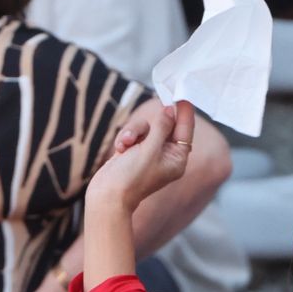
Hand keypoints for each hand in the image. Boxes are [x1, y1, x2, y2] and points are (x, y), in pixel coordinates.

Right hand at [86, 101, 197, 218]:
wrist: (107, 197)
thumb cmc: (131, 178)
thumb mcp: (150, 149)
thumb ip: (161, 127)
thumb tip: (170, 110)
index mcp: (177, 159)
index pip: (185, 129)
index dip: (184, 111)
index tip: (182, 94)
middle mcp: (166, 155)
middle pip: (162, 125)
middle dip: (147, 126)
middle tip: (138, 134)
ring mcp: (149, 153)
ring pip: (144, 127)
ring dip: (133, 132)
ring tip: (124, 146)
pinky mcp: (134, 152)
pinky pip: (132, 134)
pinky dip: (125, 138)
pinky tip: (119, 150)